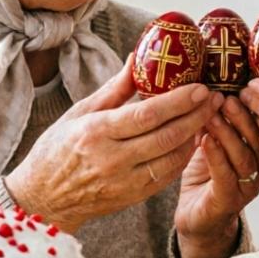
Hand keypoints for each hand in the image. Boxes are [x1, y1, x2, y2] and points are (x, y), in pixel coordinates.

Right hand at [7, 59, 219, 231]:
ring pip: (172, 158)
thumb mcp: (78, 112)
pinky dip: (183, 157)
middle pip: (166, 135)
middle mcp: (112, 159)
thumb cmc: (57, 150)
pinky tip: (192, 140)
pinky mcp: (132, 197)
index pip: (147, 114)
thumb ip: (113, 89)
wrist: (43, 199)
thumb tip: (137, 58)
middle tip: (215, 99)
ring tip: (209, 116)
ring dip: (195, 136)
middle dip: (196, 116)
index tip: (200, 88)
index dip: (178, 101)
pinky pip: (167, 176)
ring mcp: (124, 181)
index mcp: (96, 132)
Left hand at [174, 95, 258, 257]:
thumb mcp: (212, 140)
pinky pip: (226, 176)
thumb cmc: (205, 175)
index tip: (241, 86)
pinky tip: (205, 140)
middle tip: (226, 97)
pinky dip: (215, 156)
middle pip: (258, 139)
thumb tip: (211, 84)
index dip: (254, 106)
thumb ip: (217, 118)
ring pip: (243, 156)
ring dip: (227, 133)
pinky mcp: (228, 201)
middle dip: (242, 116)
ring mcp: (247, 188)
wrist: (195, 218)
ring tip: (211, 115)